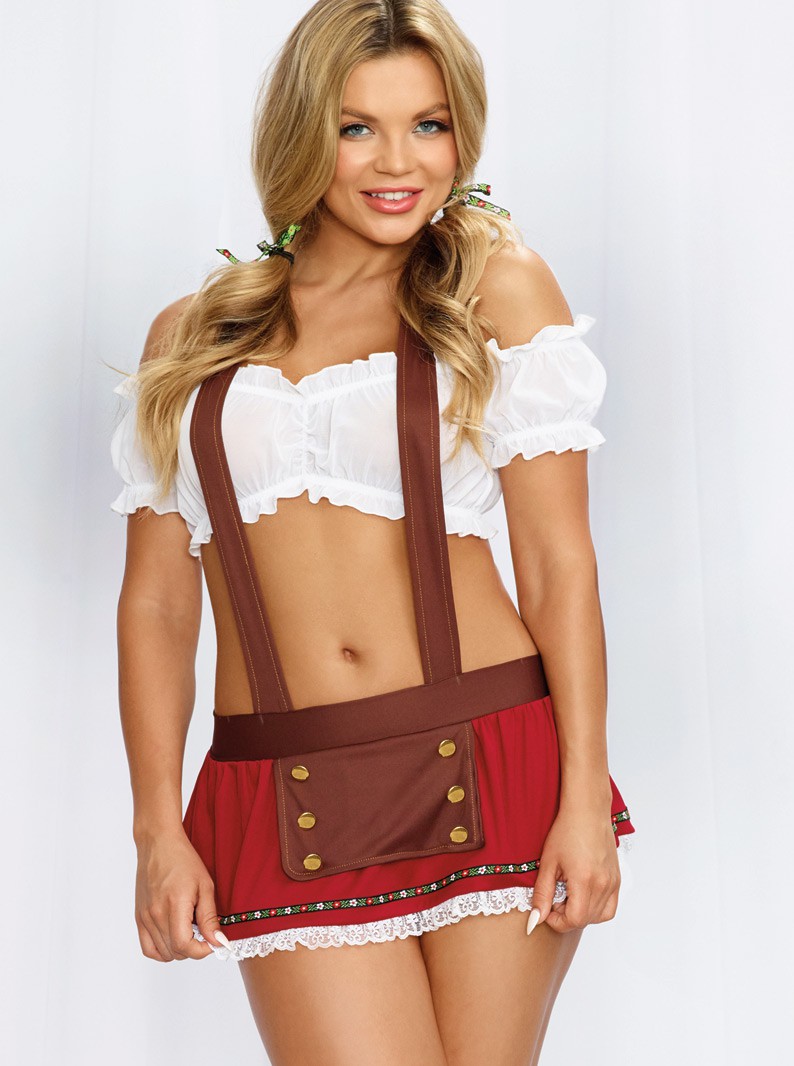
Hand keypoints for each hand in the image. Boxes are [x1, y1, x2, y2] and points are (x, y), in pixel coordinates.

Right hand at [134, 827, 227, 960]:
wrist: (158, 844)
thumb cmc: (183, 859)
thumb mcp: (205, 885)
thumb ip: (210, 917)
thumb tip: (218, 942)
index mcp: (174, 906)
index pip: (185, 946)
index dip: (203, 950)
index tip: (213, 942)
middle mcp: (155, 915)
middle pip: (175, 952)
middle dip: (194, 948)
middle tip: (204, 931)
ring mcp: (145, 918)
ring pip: (162, 953)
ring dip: (179, 949)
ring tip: (189, 930)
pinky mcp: (139, 918)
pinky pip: (148, 948)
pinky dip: (162, 950)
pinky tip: (174, 936)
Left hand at [527, 807, 620, 934]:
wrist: (587, 811)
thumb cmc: (566, 831)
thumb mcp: (548, 863)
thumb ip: (542, 894)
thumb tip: (535, 920)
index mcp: (585, 880)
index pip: (574, 920)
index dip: (557, 921)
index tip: (546, 909)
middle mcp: (603, 884)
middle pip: (585, 920)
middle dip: (566, 917)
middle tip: (554, 899)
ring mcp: (613, 882)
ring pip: (599, 916)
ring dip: (581, 914)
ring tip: (568, 896)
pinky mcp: (617, 879)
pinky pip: (610, 907)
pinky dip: (596, 909)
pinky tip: (582, 895)